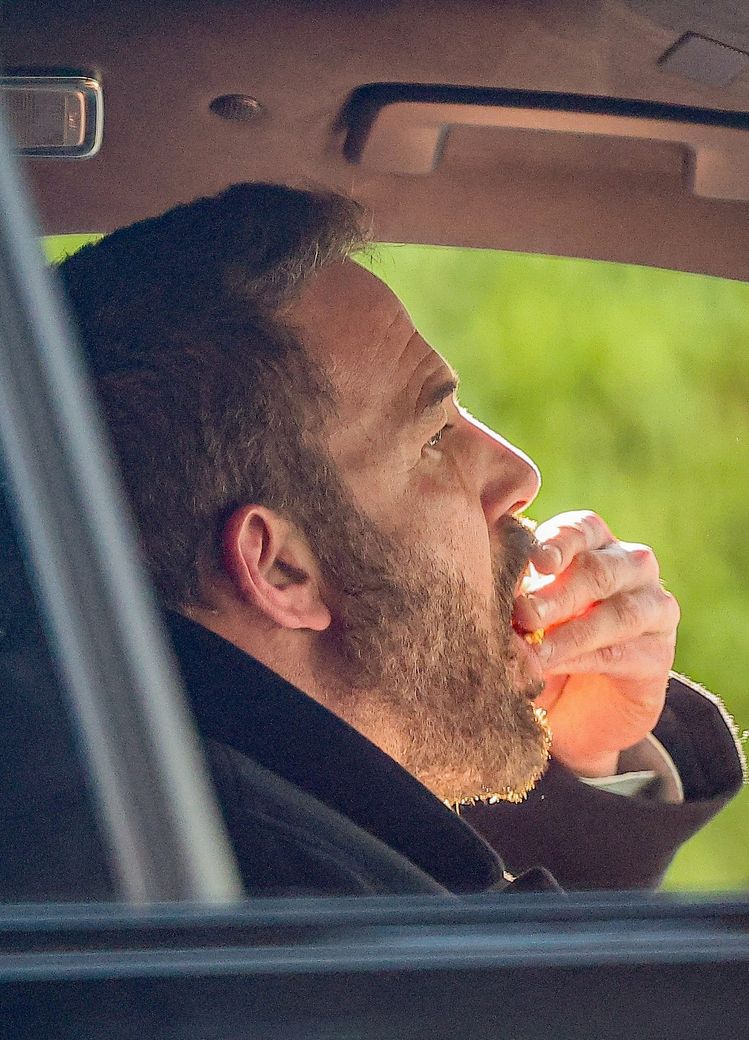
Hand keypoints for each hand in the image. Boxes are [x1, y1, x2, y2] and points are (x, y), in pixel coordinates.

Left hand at [513, 510, 679, 777]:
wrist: (574, 706)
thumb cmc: (540, 639)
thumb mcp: (519, 615)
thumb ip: (512, 597)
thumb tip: (491, 596)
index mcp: (592, 543)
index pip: (581, 530)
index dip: (559, 543)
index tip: (537, 562)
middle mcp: (630, 566)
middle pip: (599, 570)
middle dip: (558, 594)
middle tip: (525, 614)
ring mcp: (653, 607)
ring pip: (619, 612)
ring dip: (572, 633)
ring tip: (536, 652)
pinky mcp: (658, 653)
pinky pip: (623, 652)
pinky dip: (583, 660)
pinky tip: (553, 668)